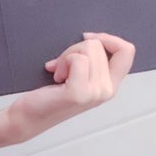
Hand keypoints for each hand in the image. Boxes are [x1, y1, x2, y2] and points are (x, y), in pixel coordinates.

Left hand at [3, 31, 135, 142]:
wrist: (27, 117)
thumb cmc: (49, 96)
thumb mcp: (78, 76)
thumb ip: (92, 62)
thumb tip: (90, 38)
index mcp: (110, 85)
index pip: (127, 51)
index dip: (108, 38)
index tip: (87, 39)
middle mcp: (107, 90)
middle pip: (98, 45)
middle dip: (75, 49)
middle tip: (62, 67)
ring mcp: (95, 93)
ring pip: (88, 49)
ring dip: (67, 56)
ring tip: (58, 74)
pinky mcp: (79, 93)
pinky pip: (77, 59)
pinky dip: (62, 62)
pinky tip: (56, 77)